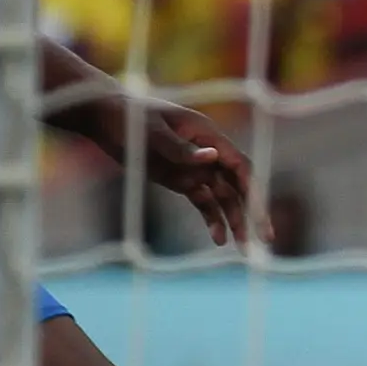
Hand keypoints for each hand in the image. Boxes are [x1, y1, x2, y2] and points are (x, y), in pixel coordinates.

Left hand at [129, 98, 258, 246]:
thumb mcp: (150, 132)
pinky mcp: (180, 180)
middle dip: (252, 212)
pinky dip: (212, 220)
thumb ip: (180, 148)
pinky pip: (203, 203)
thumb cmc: (126, 116)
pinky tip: (218, 240)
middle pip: (238, 186)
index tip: (259, 213)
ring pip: (223, 198)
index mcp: (207, 134)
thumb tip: (212, 158)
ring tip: (243, 249)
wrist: (102, 117)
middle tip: (265, 238)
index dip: (253, 189)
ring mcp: (195, 168)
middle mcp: (208, 152)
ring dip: (235, 221)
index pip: (239, 165)